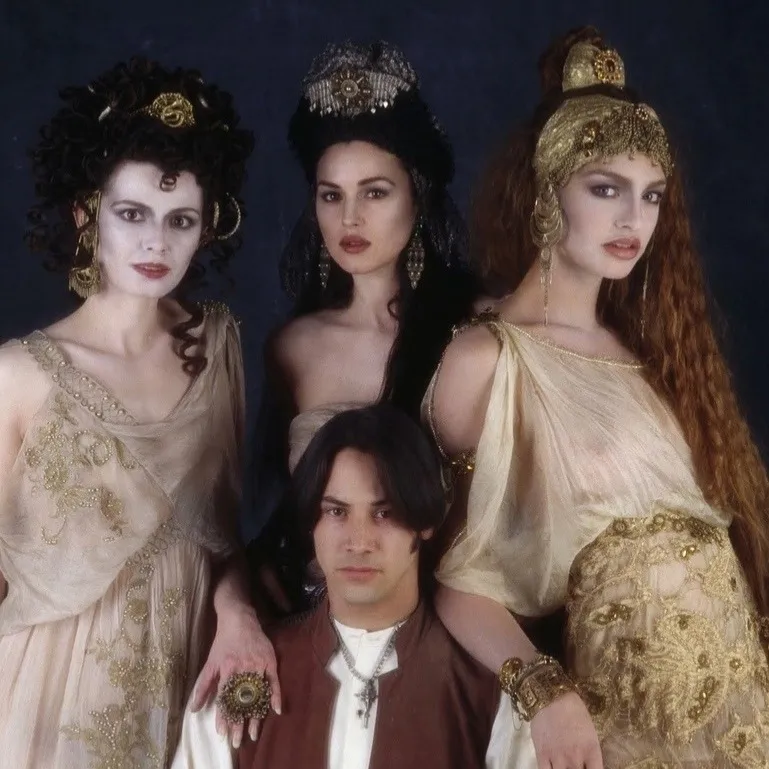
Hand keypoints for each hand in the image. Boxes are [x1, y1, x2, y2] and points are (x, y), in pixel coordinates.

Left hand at [192, 607, 280, 748]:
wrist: (239, 619)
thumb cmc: (223, 642)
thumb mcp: (210, 662)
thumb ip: (203, 686)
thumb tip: (193, 709)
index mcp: (227, 669)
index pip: (225, 699)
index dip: (224, 717)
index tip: (223, 734)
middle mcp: (242, 668)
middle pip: (241, 701)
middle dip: (240, 722)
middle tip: (239, 741)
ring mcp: (257, 664)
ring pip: (257, 694)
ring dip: (256, 715)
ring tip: (254, 733)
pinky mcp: (269, 660)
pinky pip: (273, 681)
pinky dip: (275, 695)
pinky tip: (276, 710)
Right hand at [530, 692, 602, 768]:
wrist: (550, 695)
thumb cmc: (573, 708)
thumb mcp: (589, 730)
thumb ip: (589, 751)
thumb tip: (588, 764)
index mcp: (591, 750)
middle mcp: (576, 757)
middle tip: (573, 766)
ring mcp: (558, 757)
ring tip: (563, 766)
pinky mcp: (542, 754)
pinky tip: (552, 768)